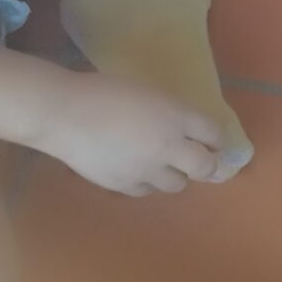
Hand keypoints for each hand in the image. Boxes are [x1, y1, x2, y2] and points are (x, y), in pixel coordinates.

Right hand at [38, 72, 224, 195]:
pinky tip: (137, 170)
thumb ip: (170, 112)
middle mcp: (168, 147)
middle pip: (204, 167)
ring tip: (162, 164)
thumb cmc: (103, 91)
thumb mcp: (147, 93)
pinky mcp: (124, 186)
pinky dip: (147, 182)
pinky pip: (147, 190)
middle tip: (200, 161)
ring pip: (177, 184)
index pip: (214, 133)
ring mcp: (146, 170)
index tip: (216, 142)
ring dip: (175, 174)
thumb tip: (185, 128)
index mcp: (175, 116)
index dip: (217, 139)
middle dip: (207, 165)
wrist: (64, 114)